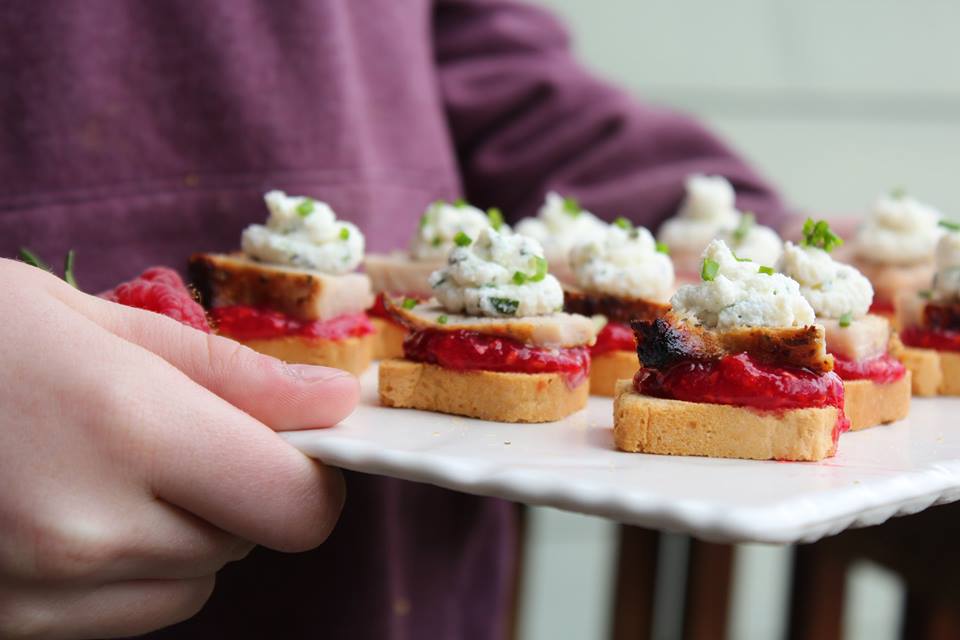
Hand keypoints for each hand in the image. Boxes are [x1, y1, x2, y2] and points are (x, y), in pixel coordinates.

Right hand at [0, 258, 357, 638]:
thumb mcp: (90, 320)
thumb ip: (229, 371)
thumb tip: (334, 401)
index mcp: (125, 426)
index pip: (294, 502)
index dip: (317, 474)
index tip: (303, 441)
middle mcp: (88, 526)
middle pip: (247, 540)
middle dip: (242, 489)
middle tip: (185, 433)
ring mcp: (38, 590)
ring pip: (191, 584)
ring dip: (186, 531)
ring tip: (111, 466)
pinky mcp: (8, 623)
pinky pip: (127, 612)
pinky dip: (130, 568)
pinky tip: (73, 508)